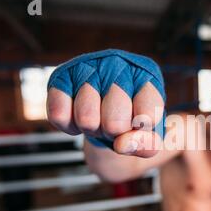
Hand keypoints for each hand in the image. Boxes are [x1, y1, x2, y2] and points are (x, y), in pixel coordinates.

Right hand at [46, 49, 165, 157]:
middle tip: (116, 123)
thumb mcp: (150, 134)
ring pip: (87, 120)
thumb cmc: (131, 118)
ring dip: (92, 130)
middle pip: (115, 123)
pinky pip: (59, 116)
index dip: (140, 133)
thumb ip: (147, 145)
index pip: (147, 117)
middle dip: (114, 134)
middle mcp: (118, 65)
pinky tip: (79, 115)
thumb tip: (121, 144)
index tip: (140, 125)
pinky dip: (70, 127)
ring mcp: (88, 67)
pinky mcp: (61, 77)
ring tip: (99, 118)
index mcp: (147, 76)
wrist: (105, 108)